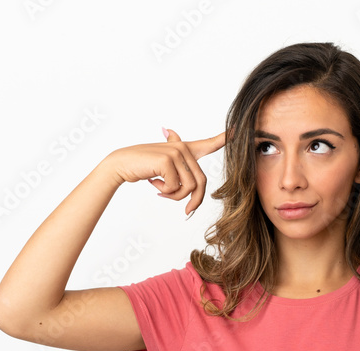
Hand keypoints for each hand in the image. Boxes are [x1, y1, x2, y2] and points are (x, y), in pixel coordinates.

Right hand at [106, 128, 225, 216]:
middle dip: (194, 201)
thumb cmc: (143, 166)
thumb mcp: (163, 163)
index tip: (238, 132)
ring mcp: (176, 152)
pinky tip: (153, 182)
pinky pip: (176, 187)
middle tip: (186, 211)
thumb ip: (174, 157)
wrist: (121, 164)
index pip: (209, 144)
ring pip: (189, 187)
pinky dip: (165, 192)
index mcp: (184, 148)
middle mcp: (183, 148)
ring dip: (175, 196)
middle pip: (201, 182)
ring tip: (160, 189)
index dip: (224, 140)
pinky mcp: (168, 160)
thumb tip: (171, 130)